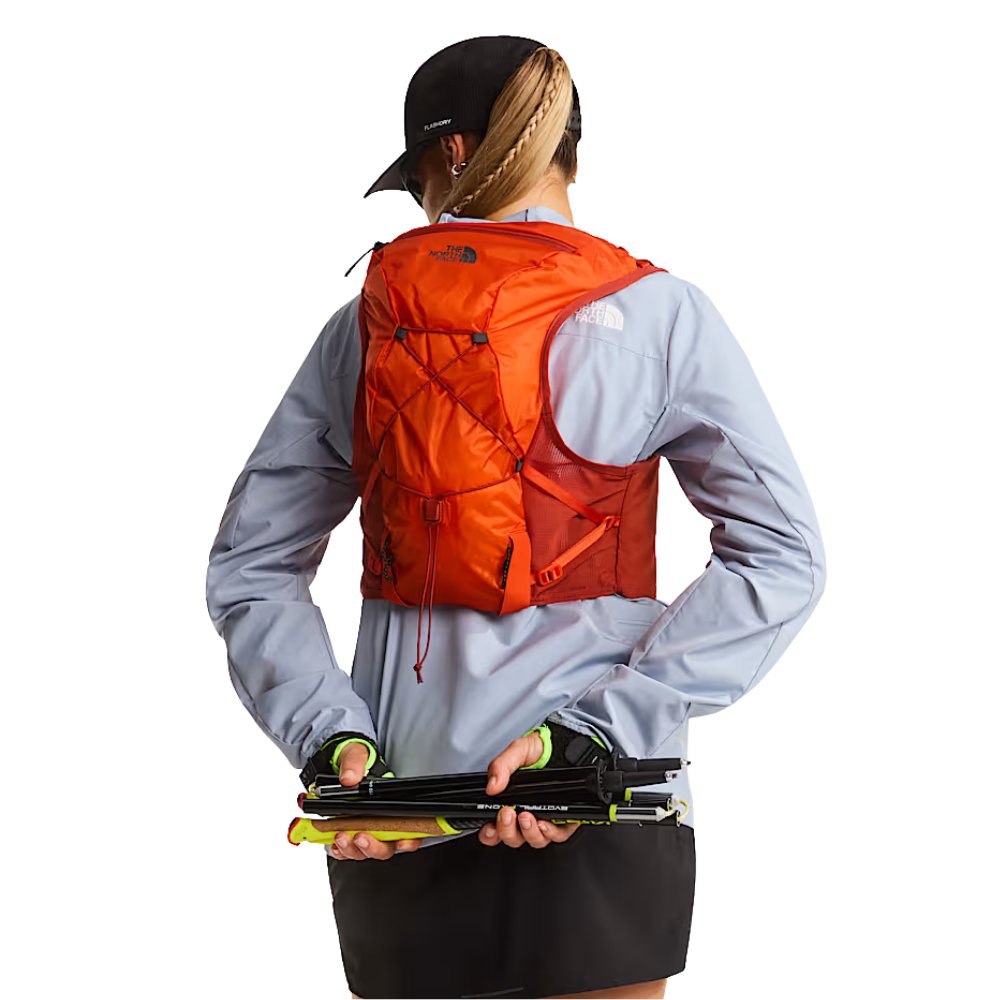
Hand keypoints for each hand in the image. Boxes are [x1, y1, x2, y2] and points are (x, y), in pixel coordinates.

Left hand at [328, 743, 421, 860]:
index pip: (411, 828)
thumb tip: (349, 778)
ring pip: (366, 851)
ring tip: (341, 837)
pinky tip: (335, 845)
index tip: (403, 842)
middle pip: (386, 846)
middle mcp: (382, 821)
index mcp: (394, 803)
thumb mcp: (357, 753)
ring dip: (353, 849)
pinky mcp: (349, 833)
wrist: (340, 763)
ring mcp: (365, 829)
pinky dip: (341, 851)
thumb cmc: (357, 759)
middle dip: (374, 847)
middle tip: (361, 837)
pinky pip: (347, 850)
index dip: (411, 839)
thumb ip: (355, 762)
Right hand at [478, 731, 581, 848]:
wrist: (565, 746)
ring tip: (526, 816)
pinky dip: (549, 832)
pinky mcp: (564, 819)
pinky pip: (557, 835)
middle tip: (507, 813)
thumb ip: (501, 766)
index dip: (490, 834)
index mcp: (510, 802)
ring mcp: (544, 818)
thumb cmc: (540, 750)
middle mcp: (526, 814)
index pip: (495, 828)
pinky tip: (544, 823)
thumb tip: (492, 786)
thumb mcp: (517, 751)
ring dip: (528, 832)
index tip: (489, 828)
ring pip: (534, 840)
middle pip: (513, 838)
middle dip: (507, 831)